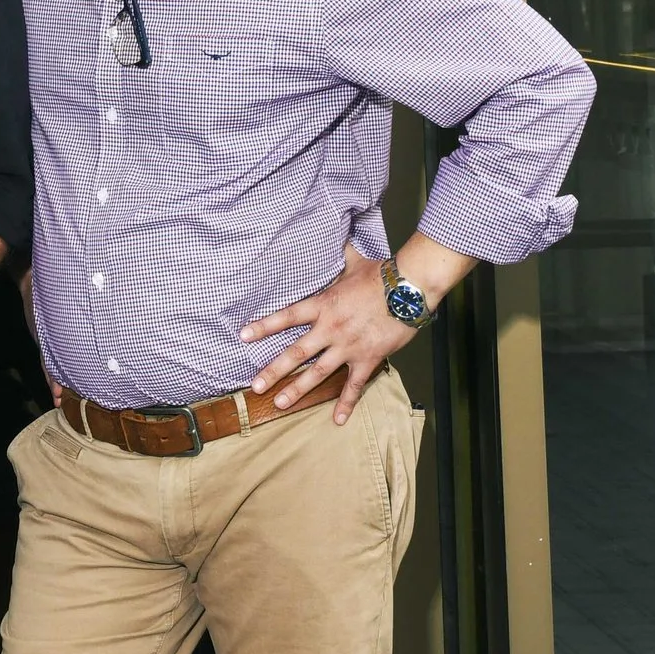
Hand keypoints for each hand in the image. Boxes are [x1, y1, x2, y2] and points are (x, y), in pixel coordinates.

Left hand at [241, 249, 413, 424]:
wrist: (409, 289)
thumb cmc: (383, 275)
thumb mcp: (355, 262)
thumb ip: (341, 255)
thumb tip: (337, 234)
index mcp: (324, 305)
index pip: (287, 316)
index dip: (264, 326)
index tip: (244, 335)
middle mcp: (331, 329)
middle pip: (296, 352)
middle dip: (273, 370)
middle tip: (255, 386)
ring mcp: (348, 346)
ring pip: (318, 373)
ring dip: (298, 390)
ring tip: (280, 403)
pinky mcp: (368, 359)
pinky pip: (355, 385)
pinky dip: (347, 403)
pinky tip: (338, 420)